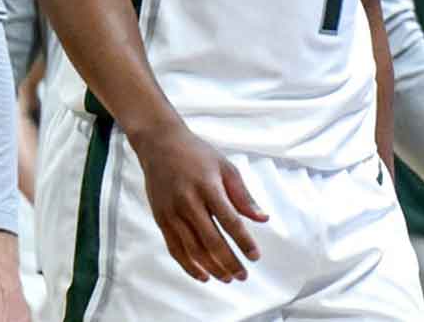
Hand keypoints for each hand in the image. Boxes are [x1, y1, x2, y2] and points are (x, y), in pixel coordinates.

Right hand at [132, 123, 268, 283]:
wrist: (160, 145)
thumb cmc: (197, 154)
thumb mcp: (225, 167)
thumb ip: (243, 195)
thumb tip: (263, 218)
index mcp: (208, 187)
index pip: (230, 221)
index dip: (243, 241)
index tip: (255, 256)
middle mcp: (188, 202)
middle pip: (211, 240)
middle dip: (229, 261)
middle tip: (243, 275)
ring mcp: (172, 213)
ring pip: (193, 249)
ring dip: (211, 267)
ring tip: (227, 278)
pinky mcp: (161, 219)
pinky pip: (175, 248)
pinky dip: (189, 265)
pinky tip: (202, 275)